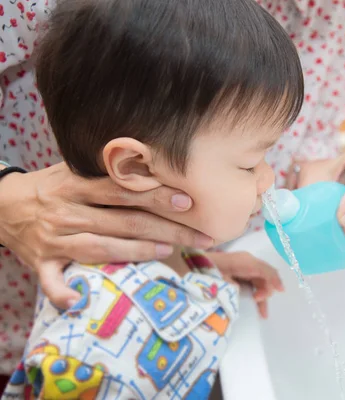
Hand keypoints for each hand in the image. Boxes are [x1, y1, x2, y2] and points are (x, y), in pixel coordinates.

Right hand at [0, 162, 212, 309]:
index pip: (122, 191)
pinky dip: (63, 293)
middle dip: (165, 228)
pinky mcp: (40, 263)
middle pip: (122, 221)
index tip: (187, 202)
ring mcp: (53, 240)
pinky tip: (79, 302)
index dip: (155, 196)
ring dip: (136, 252)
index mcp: (75, 186)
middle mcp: (66, 212)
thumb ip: (106, 171)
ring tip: (170, 251)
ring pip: (100, 248)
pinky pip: (51, 281)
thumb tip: (151, 167)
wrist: (1, 205)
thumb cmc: (50, 187)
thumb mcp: (72, 170)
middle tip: (199, 235)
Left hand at [206, 251, 283, 318]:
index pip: (263, 269)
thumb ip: (229, 284)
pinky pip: (255, 284)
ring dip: (263, 295)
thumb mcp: (216, 278)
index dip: (273, 279)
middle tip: (257, 302)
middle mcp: (247, 262)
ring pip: (262, 282)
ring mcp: (246, 267)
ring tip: (262, 313)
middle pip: (265, 275)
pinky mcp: (243, 274)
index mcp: (243, 261)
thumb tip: (238, 290)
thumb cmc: (204, 270)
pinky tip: (260, 308)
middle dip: (266, 290)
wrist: (193, 264)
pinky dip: (258, 295)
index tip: (281, 290)